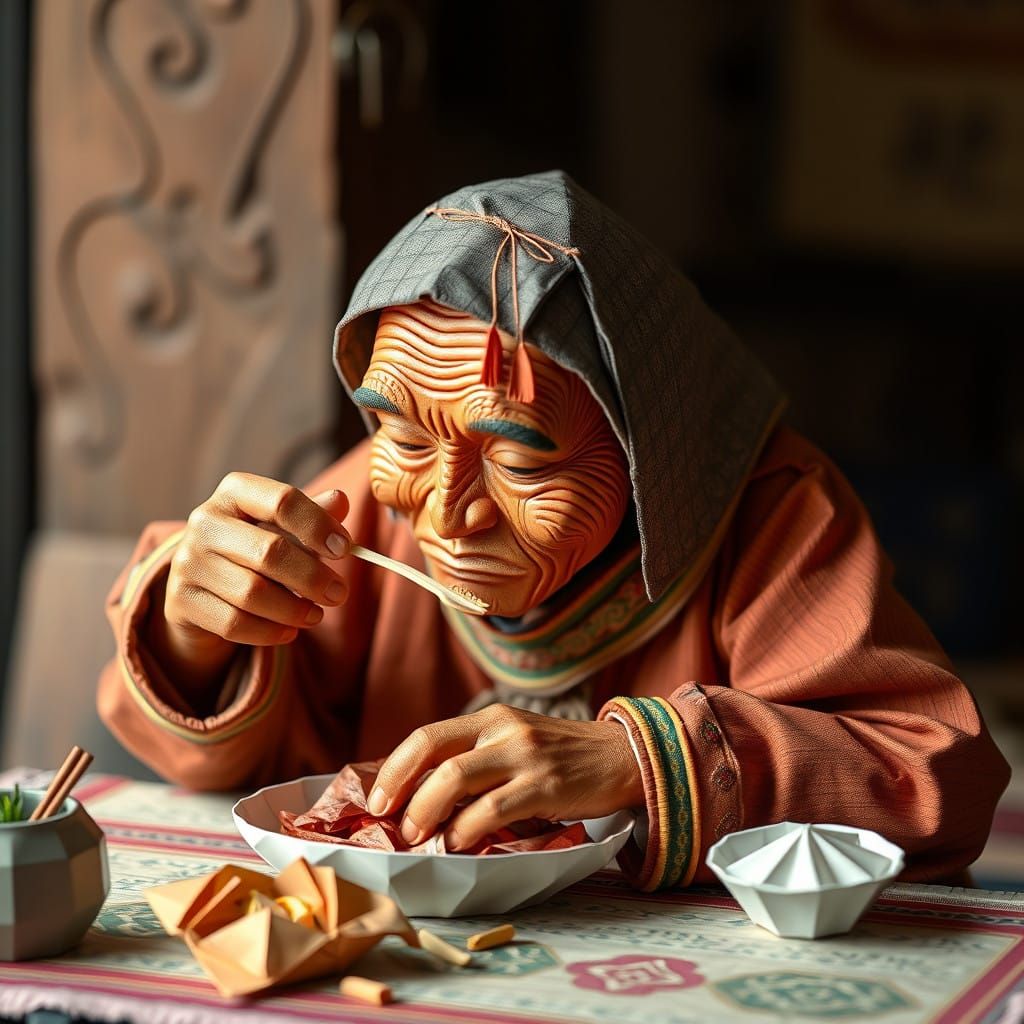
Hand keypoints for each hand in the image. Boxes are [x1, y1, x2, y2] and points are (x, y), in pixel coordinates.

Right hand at [152, 473, 351, 692]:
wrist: (203, 586)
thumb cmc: (254, 548)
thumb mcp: (283, 527)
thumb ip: (312, 516)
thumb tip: (340, 500)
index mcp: (234, 492)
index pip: (282, 501)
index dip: (318, 526)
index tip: (345, 549)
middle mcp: (205, 521)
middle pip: (270, 551)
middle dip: (312, 577)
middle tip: (339, 594)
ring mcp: (187, 561)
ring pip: (252, 593)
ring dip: (293, 610)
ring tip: (315, 615)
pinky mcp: (181, 600)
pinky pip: (234, 623)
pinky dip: (269, 631)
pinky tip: (289, 631)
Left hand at [368, 705, 644, 849]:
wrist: (625, 756)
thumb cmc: (563, 758)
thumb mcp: (517, 743)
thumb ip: (478, 759)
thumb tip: (423, 798)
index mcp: (490, 718)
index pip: (428, 735)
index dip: (394, 767)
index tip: (377, 798)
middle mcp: (503, 729)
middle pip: (432, 751)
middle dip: (401, 789)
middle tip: (394, 822)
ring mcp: (525, 754)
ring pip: (455, 778)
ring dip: (427, 810)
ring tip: (421, 836)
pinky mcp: (546, 784)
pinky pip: (492, 808)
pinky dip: (466, 830)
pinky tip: (460, 843)